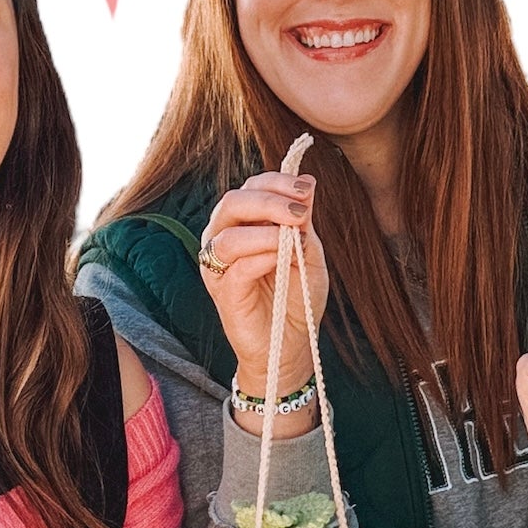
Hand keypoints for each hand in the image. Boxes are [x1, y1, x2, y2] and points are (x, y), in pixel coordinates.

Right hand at [199, 171, 329, 421]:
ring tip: (296, 237)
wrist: (290, 345)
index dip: (277, 182)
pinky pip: (237, 266)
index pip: (250, 188)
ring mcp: (218, 267)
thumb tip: (308, 183)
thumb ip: (303, 221)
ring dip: (266, 229)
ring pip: (228, 234)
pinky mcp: (222, 292)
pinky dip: (263, 256)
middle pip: (232, 202)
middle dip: (269, 200)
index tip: (307, 188)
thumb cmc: (296, 298)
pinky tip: (285, 258)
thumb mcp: (309, 253)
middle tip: (301, 210)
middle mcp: (222, 240)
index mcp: (242, 225)